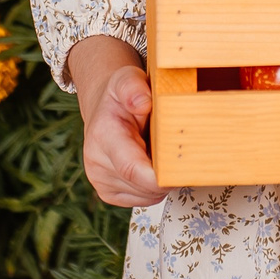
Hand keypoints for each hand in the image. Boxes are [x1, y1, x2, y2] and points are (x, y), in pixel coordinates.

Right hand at [68, 36, 165, 207]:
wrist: (103, 111)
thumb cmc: (120, 96)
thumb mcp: (127, 79)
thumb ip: (133, 87)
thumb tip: (143, 102)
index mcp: (103, 136)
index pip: (131, 168)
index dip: (159, 177)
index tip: (183, 173)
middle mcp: (97, 163)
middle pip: (144, 186)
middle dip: (169, 174)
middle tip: (181, 151)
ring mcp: (101, 182)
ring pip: (147, 195)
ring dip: (162, 180)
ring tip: (161, 153)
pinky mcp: (109, 194)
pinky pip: (145, 199)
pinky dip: (155, 186)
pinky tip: (153, 164)